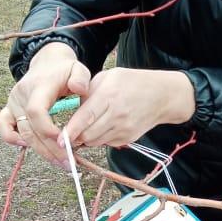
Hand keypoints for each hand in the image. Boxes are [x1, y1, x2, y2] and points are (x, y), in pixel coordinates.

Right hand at [0, 42, 90, 162]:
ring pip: (21, 133)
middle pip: (30, 129)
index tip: (66, 142)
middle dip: (50, 149)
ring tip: (60, 163)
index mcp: (38, 86)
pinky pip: (3, 127)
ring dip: (40, 151)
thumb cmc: (65, 71)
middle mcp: (21, 96)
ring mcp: (13, 103)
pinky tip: (29, 148)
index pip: (36, 111)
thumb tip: (79, 88)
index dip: (48, 129)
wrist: (47, 63)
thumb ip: (81, 78)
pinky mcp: (9, 109)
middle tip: (69, 163)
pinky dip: (11, 140)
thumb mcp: (77, 69)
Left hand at [62, 67, 195, 149]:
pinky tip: (103, 126)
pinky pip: (106, 143)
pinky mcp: (128, 138)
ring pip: (95, 142)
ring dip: (86, 138)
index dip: (71, 131)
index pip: (85, 118)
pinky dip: (99, 138)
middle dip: (75, 137)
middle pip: (88, 135)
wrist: (162, 96)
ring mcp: (124, 129)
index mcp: (109, 96)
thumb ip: (88, 93)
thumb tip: (73, 112)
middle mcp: (117, 115)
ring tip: (86, 127)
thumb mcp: (108, 77)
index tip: (59, 140)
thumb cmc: (131, 83)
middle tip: (67, 134)